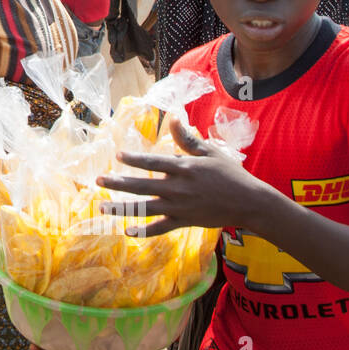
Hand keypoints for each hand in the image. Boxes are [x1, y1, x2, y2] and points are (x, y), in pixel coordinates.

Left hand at [97, 118, 270, 235]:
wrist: (250, 203)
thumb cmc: (230, 174)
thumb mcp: (210, 152)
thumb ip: (187, 139)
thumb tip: (173, 118)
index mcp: (184, 168)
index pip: (154, 162)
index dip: (135, 159)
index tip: (118, 155)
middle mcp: (178, 188)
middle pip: (142, 185)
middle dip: (118, 183)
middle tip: (98, 180)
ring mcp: (180, 207)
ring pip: (145, 208)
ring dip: (122, 208)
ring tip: (103, 206)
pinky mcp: (184, 222)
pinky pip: (160, 228)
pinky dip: (144, 231)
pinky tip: (127, 231)